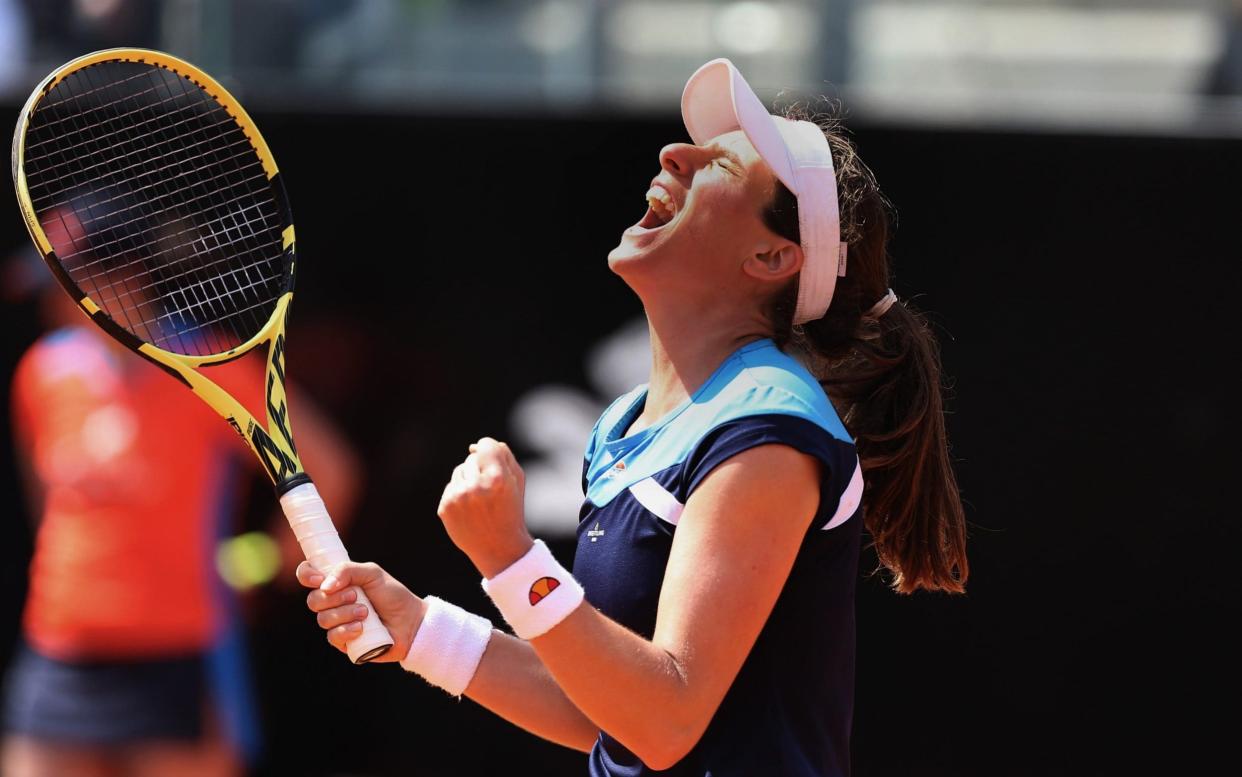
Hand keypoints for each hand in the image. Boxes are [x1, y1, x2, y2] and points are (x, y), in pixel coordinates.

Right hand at [296, 560, 423, 661]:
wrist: (411, 622)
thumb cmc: (393, 595)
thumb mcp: (373, 574)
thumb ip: (347, 570)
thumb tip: (324, 585)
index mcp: (337, 583)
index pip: (308, 576)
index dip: (307, 575)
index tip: (319, 579)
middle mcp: (334, 603)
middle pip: (313, 600)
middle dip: (333, 598)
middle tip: (355, 595)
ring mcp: (337, 623)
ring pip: (323, 619)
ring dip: (344, 613)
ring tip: (366, 612)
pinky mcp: (344, 642)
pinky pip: (332, 637)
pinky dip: (346, 630)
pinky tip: (362, 628)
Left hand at [438, 437, 533, 578]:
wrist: (499, 547)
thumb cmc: (511, 510)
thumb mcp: (517, 482)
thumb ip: (503, 455)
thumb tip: (474, 446)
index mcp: (498, 478)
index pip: (486, 445)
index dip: (490, 449)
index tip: (493, 459)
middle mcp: (476, 487)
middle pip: (472, 458)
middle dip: (481, 469)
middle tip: (491, 490)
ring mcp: (458, 498)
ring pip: (459, 471)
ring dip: (469, 480)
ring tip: (481, 500)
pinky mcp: (445, 508)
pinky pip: (451, 487)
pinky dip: (459, 494)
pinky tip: (470, 509)